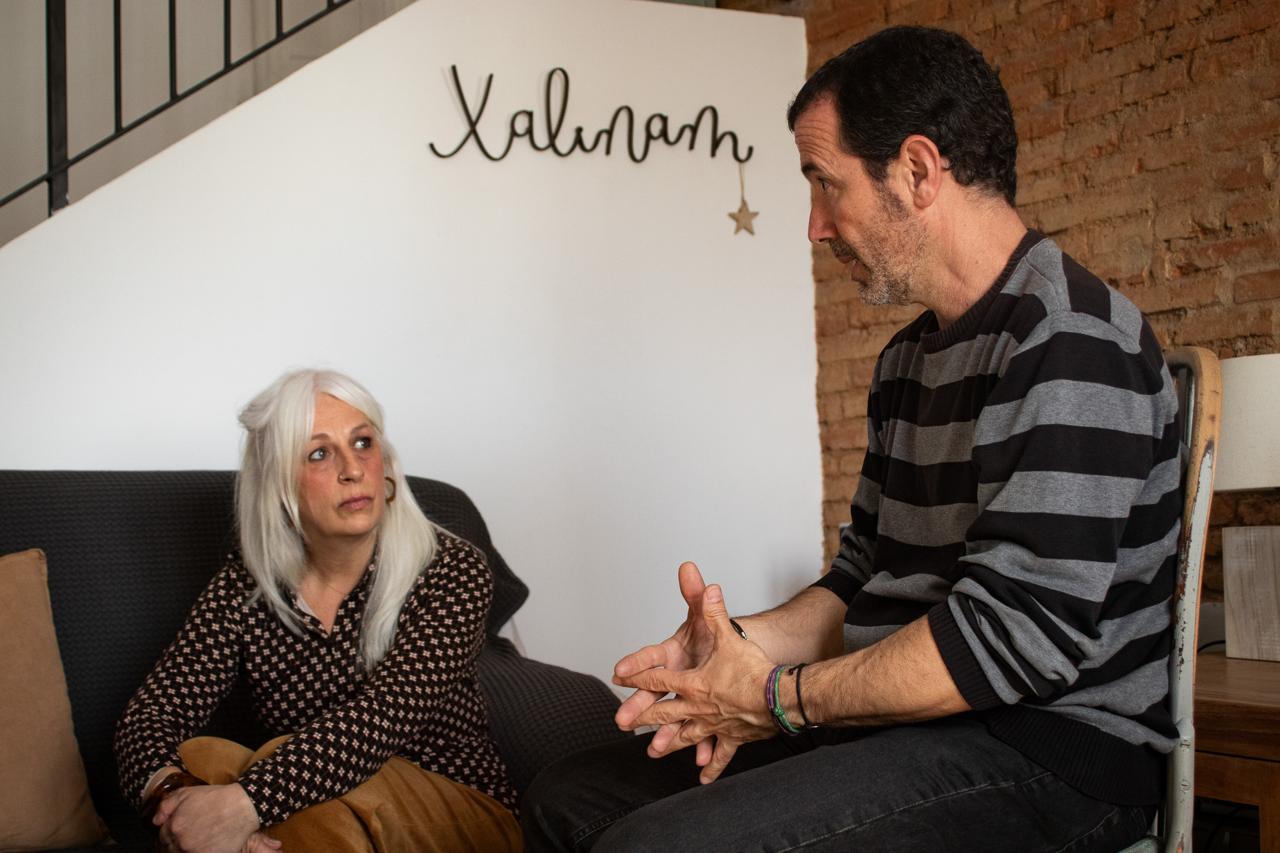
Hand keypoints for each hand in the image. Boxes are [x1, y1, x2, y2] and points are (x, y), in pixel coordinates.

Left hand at [154, 783, 270, 852]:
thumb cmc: (216, 798)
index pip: (162, 836)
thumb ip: (166, 806)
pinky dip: (200, 851)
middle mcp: (182, 842)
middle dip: (177, 842)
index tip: (179, 829)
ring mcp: (196, 852)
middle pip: (171, 848)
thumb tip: (155, 821)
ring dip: (188, 848)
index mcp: (174, 827)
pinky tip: (207, 844)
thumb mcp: (188, 793)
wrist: (242, 806)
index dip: (170, 832)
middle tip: (190, 834)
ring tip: (199, 839)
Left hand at [615, 581, 776, 781]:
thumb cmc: (753, 669)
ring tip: (654, 751)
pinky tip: (704, 777)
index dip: (636, 675)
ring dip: (669, 743)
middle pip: (663, 712)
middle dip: (642, 716)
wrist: (778, 697)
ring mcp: (713, 725)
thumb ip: (714, 611)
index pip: (658, 678)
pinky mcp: (732, 737)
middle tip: (623, 723)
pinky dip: (711, 766)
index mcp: (692, 683)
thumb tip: (706, 587)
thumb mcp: (729, 636)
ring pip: (685, 736)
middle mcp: (697, 707)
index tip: (619, 678)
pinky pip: (719, 754)